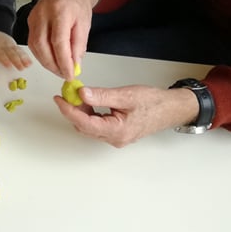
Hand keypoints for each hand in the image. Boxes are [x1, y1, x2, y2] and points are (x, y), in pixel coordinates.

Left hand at [0, 29, 31, 69]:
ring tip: (27, 65)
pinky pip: (20, 51)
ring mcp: (9, 44)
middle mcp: (2, 44)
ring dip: (22, 58)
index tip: (8, 64)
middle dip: (16, 60)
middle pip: (10, 52)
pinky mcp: (14, 46)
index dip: (4, 58)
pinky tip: (29, 62)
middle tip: (20, 66)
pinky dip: (25, 56)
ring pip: (16, 51)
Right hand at [27, 0, 102, 79]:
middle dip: (53, 65)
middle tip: (64, 74)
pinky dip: (42, 54)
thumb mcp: (85, 24)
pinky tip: (52, 59)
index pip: (59, 42)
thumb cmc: (78, 3)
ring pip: (35, 46)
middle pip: (42, 45)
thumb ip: (79, 45)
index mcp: (61, 10)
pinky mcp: (30, 20)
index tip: (70, 74)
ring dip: (46, 61)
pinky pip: (33, 42)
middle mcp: (43, 12)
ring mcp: (34, 16)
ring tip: (59, 69)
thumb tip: (74, 65)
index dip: (63, 62)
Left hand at [53, 84, 198, 146]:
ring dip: (81, 112)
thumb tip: (81, 94)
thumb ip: (102, 96)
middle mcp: (114, 138)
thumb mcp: (126, 95)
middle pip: (84, 127)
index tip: (59, 99)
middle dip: (73, 110)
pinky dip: (90, 114)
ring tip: (78, 95)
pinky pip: (97, 126)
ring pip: (90, 127)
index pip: (84, 123)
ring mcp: (116, 138)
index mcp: (116, 130)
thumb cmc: (153, 102)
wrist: (171, 109)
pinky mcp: (117, 133)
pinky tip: (89, 102)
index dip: (68, 110)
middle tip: (67, 93)